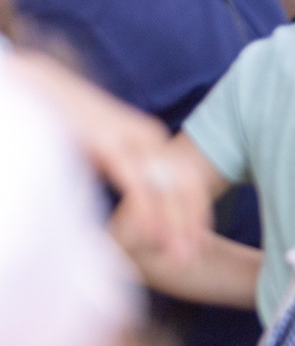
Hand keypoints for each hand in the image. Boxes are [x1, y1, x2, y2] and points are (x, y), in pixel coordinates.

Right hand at [14, 49, 208, 266]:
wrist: (43, 88)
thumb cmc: (69, 123)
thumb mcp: (105, 147)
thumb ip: (122, 168)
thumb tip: (131, 199)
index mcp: (151, 139)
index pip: (186, 179)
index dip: (196, 211)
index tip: (200, 241)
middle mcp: (150, 138)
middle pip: (184, 185)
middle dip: (192, 223)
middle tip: (196, 257)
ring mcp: (131, 139)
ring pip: (165, 188)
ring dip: (175, 225)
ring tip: (181, 256)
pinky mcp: (109, 143)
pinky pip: (135, 183)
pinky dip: (147, 211)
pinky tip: (154, 236)